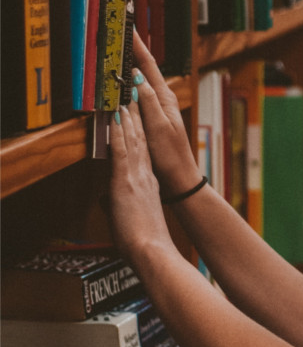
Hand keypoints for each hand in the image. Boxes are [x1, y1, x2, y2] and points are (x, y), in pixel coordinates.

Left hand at [108, 102, 174, 264]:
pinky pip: (122, 150)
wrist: (152, 250)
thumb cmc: (144, 242)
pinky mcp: (126, 181)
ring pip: (133, 139)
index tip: (135, 115)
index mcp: (148, 184)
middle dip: (136, 117)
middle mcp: (144, 175)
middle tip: (133, 96)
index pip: (142, 152)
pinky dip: (120, 132)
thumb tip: (106, 202)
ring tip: (126, 98)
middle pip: (140, 140)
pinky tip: (118, 117)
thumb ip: (118, 205)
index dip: (139, 132)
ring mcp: (136, 176)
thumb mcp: (131, 218)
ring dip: (129, 117)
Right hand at [130, 32, 201, 197]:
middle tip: (120, 31)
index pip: (149, 66)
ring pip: (141, 80)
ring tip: (118, 48)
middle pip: (145, 68)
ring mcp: (158, 108)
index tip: (128, 27)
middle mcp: (163, 99)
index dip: (137, 46)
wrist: (179, 178)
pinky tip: (122, 81)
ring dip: (131, 64)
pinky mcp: (152, 117)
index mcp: (165, 98)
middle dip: (133, 49)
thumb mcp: (158, 127)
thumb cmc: (170, 155)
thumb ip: (148, 102)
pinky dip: (129, 83)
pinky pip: (138, 94)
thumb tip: (136, 77)